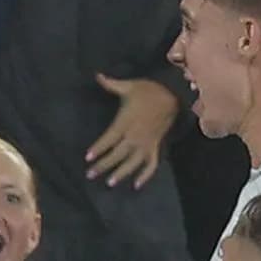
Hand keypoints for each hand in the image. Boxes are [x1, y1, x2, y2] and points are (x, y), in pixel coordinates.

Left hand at [85, 71, 175, 186]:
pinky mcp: (156, 146)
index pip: (109, 139)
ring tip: (110, 183)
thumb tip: (96, 75)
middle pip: (117, 154)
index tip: (88, 158)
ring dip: (121, 173)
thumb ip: (110, 84)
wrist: (173, 94)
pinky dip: (145, 176)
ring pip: (133, 162)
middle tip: (90, 175)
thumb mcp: (128, 85)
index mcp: (126, 122)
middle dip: (103, 165)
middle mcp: (135, 136)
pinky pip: (151, 164)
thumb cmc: (148, 90)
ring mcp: (147, 143)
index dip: (98, 149)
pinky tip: (136, 185)